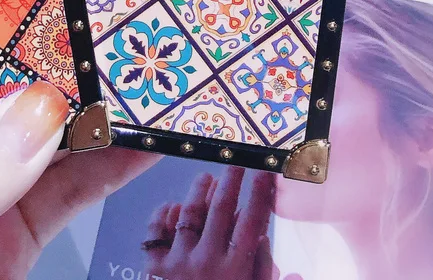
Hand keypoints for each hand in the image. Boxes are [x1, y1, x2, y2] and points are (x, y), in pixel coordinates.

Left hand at [141, 166, 275, 279]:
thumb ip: (267, 276)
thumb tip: (279, 252)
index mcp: (236, 271)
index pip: (253, 222)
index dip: (260, 195)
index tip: (265, 173)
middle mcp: (207, 261)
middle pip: (221, 211)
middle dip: (231, 183)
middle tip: (236, 164)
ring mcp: (178, 263)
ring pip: (189, 216)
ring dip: (198, 194)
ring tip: (206, 178)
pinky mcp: (153, 269)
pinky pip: (156, 233)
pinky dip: (164, 216)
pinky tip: (173, 206)